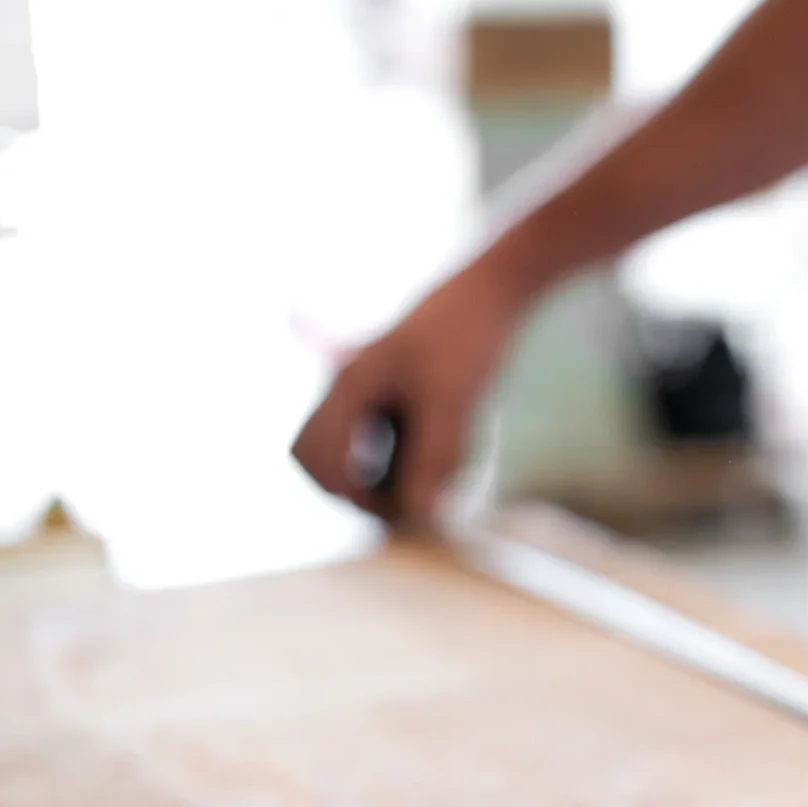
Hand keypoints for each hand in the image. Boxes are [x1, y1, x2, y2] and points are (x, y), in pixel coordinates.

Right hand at [291, 260, 530, 525]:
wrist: (492, 290)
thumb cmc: (468, 338)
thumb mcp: (454, 402)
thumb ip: (434, 458)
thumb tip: (421, 516)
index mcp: (350, 388)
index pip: (322, 462)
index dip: (356, 497)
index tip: (406, 509)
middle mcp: (349, 387)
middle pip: (315, 456)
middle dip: (349, 489)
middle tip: (403, 506)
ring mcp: (368, 386)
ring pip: (343, 447)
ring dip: (371, 475)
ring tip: (422, 485)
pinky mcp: (392, 388)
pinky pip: (372, 434)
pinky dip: (393, 456)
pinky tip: (435, 458)